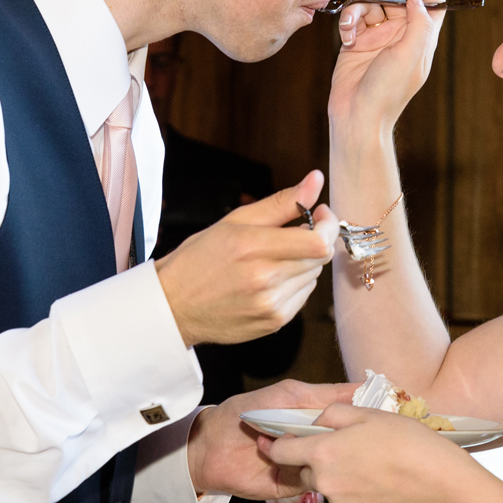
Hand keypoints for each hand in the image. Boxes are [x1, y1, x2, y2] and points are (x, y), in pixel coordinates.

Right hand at [155, 172, 338, 345]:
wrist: (174, 305)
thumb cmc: (200, 258)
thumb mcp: (235, 221)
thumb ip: (281, 202)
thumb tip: (316, 179)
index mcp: (253, 247)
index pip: (319, 242)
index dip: (328, 225)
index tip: (320, 213)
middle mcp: (265, 279)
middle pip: (320, 258)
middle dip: (316, 240)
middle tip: (296, 232)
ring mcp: (271, 305)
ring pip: (313, 276)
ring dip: (304, 262)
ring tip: (274, 258)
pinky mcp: (274, 322)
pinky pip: (303, 296)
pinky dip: (295, 283)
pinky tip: (271, 279)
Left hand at [185, 379, 358, 498]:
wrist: (209, 446)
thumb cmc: (246, 412)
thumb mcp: (289, 394)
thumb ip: (325, 394)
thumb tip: (361, 387)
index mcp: (315, 420)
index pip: (348, 420)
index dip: (365, 420)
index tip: (387, 420)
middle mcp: (314, 444)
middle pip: (344, 446)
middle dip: (355, 444)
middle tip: (369, 441)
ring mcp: (305, 466)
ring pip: (332, 468)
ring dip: (334, 460)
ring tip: (340, 453)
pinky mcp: (294, 487)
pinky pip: (313, 485)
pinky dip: (315, 476)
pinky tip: (318, 466)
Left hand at [260, 403, 467, 502]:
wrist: (438, 481)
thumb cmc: (405, 441)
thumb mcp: (367, 413)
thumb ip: (333, 413)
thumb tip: (316, 421)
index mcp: (321, 453)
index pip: (280, 452)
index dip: (279, 443)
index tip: (286, 437)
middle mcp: (324, 482)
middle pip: (303, 470)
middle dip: (313, 458)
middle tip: (342, 445)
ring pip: (325, 486)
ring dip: (335, 474)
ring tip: (366, 461)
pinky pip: (345, 499)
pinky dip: (353, 489)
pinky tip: (377, 477)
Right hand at [328, 0, 445, 140]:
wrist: (357, 115)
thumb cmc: (388, 91)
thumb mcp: (411, 56)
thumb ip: (419, 23)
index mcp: (420, 37)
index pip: (433, 4)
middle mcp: (400, 34)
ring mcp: (377, 36)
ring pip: (369, 4)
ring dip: (356, 8)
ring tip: (349, 27)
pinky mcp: (355, 41)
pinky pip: (351, 18)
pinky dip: (347, 22)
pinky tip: (347, 38)